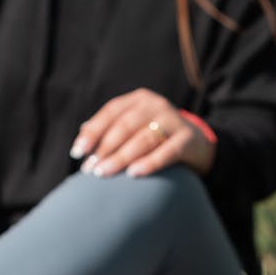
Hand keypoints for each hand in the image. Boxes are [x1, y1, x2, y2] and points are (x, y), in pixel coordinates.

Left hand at [69, 89, 215, 178]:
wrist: (197, 144)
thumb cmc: (157, 138)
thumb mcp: (136, 128)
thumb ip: (112, 128)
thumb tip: (82, 133)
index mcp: (139, 100)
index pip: (111, 112)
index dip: (93, 132)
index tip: (77, 152)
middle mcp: (156, 105)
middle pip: (125, 126)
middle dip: (104, 148)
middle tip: (90, 170)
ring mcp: (173, 120)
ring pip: (143, 139)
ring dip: (121, 157)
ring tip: (104, 173)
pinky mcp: (187, 139)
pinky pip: (167, 151)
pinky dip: (149, 163)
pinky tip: (133, 174)